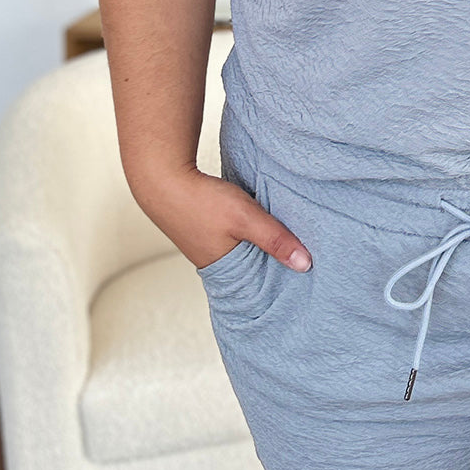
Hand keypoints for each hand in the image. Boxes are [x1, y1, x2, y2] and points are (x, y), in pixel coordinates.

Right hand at [133, 164, 312, 271]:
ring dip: (261, 249)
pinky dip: (249, 237)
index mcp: (225, 271)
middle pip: (253, 271)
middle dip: (274, 268)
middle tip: (305, 267)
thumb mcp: (246, 219)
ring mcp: (209, 248)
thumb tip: (305, 265)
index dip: (280, 286)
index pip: (259, 289)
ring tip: (288, 246)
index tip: (305, 285)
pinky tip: (261, 228)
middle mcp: (216, 265)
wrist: (163, 180)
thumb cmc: (203, 202)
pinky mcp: (206, 232)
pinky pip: (236, 241)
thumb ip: (276, 240)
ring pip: (245, 254)